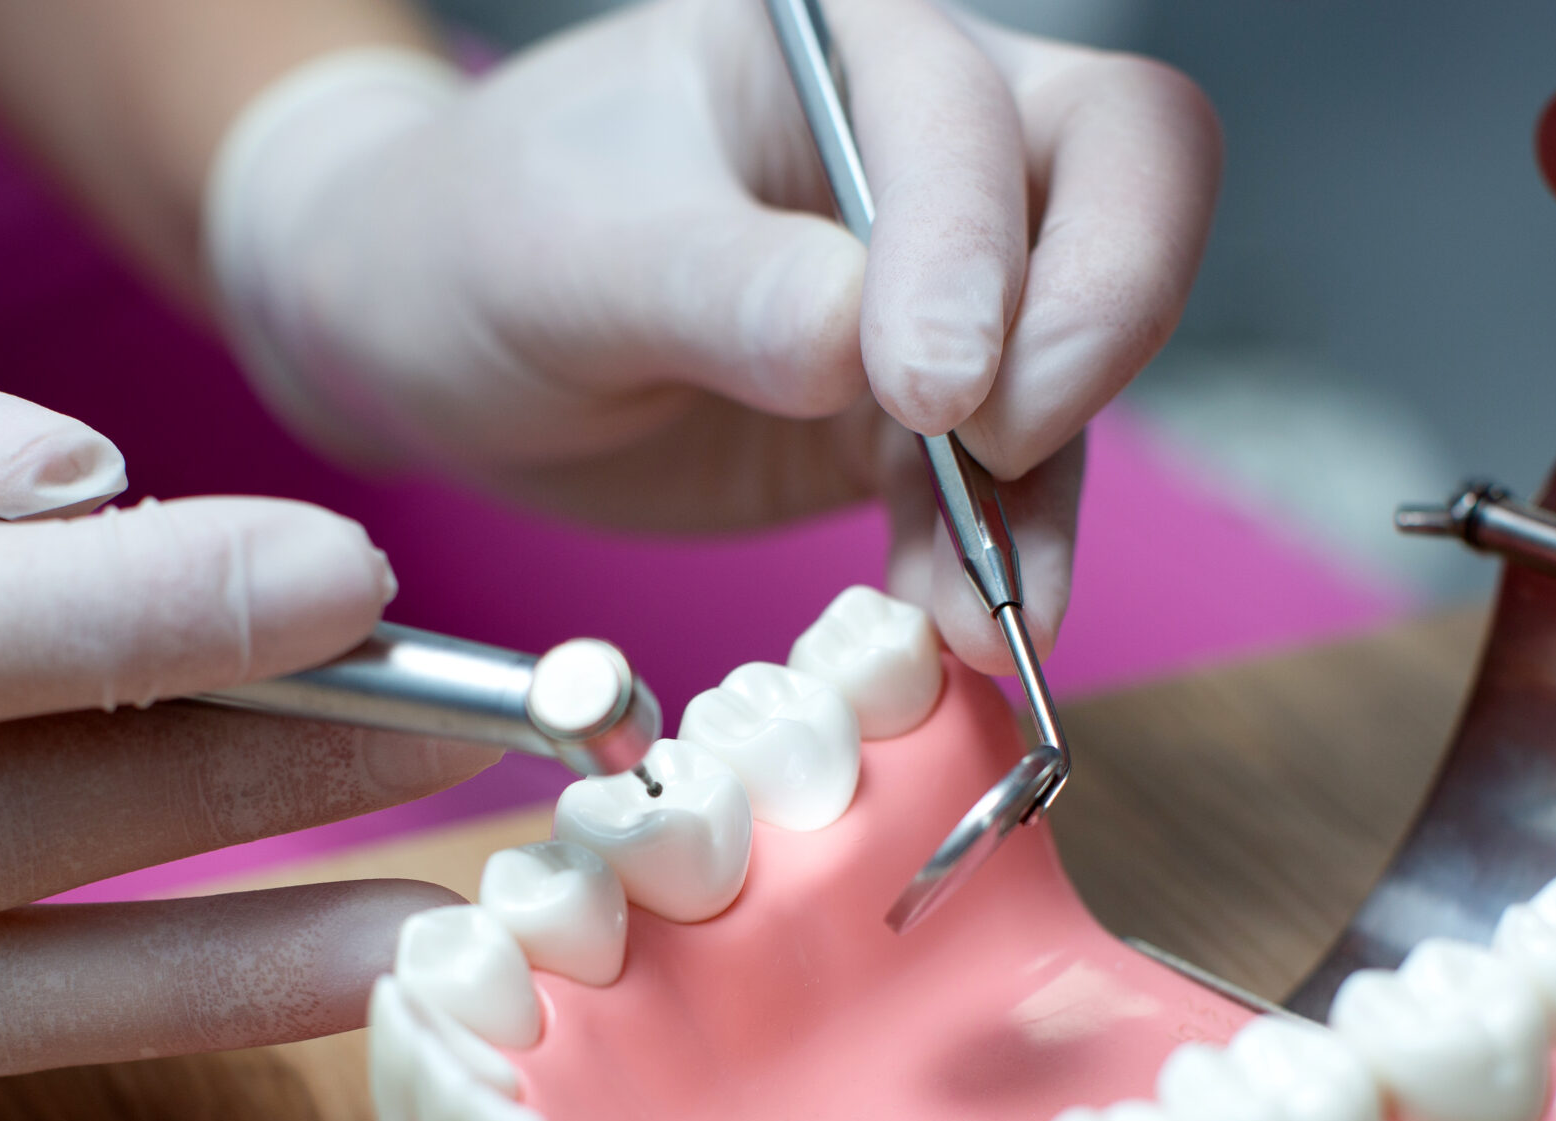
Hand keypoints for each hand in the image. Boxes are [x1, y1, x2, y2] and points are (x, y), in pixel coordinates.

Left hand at [204, 0, 1220, 673]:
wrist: (427, 339)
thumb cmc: (483, 238)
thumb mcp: (574, 250)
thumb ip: (723, 286)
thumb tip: (864, 350)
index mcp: (845, 47)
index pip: (993, 117)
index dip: (985, 253)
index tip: (920, 389)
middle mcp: (925, 149)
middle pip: (1128, 186)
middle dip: (1094, 329)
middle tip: (996, 451)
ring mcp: (938, 289)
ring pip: (1077, 364)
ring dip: (1039, 495)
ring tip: (976, 610)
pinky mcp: (911, 420)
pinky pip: (1002, 487)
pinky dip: (990, 562)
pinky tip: (950, 628)